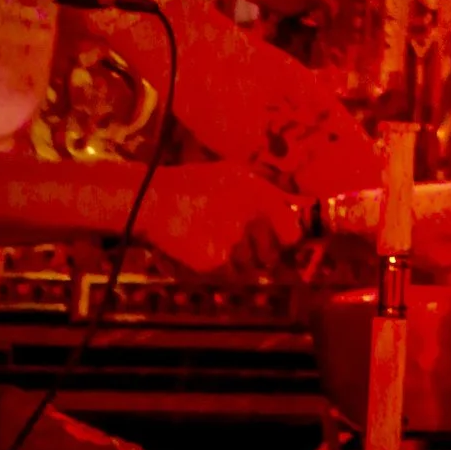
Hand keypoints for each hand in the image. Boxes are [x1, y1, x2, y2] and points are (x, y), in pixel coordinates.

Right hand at [137, 161, 301, 274]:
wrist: (154, 201)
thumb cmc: (194, 184)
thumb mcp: (236, 174)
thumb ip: (267, 190)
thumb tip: (295, 206)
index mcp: (262, 195)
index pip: (292, 234)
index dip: (285, 244)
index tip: (277, 246)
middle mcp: (253, 218)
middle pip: (269, 257)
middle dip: (257, 256)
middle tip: (235, 245)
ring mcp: (235, 241)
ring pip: (247, 268)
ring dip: (235, 263)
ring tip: (212, 242)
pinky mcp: (216, 261)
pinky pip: (227, 275)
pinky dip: (216, 270)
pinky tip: (201, 250)